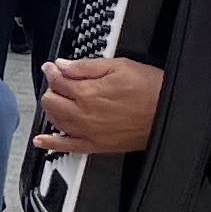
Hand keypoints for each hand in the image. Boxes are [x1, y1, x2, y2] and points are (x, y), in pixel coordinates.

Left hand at [33, 54, 162, 156]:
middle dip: (51, 88)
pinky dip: (51, 143)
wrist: (168, 113)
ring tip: (56, 99)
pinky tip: (42, 140)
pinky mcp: (97, 145)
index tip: (52, 67)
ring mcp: (89, 132)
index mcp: (88, 92)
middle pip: (51, 101)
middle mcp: (84, 114)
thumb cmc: (150, 90)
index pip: (58, 80)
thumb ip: (87, 66)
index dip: (52, 71)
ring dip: (51, 109)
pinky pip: (67, 147)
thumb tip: (64, 65)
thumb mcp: (119, 66)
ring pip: (55, 121)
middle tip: (57, 81)